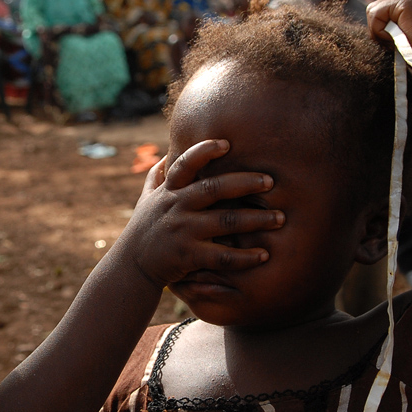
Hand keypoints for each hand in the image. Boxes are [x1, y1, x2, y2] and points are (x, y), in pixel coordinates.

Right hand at [122, 139, 283, 287]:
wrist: (130, 268)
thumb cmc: (144, 230)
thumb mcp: (146, 201)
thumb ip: (156, 178)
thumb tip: (165, 155)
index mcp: (169, 192)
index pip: (184, 164)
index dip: (204, 151)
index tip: (227, 143)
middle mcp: (175, 207)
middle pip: (213, 189)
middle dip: (244, 183)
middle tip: (271, 182)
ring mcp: (182, 232)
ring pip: (225, 222)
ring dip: (256, 220)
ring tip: (281, 218)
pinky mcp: (188, 256)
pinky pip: (222, 256)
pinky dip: (245, 256)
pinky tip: (264, 254)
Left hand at [367, 0, 411, 70]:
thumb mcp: (405, 39)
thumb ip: (392, 29)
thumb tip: (373, 31)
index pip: (381, 12)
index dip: (381, 30)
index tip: (397, 44)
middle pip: (374, 9)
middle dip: (378, 31)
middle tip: (396, 43)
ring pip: (373, 11)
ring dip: (379, 32)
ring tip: (398, 40)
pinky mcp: (406, 2)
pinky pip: (375, 14)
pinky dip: (380, 31)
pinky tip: (398, 37)